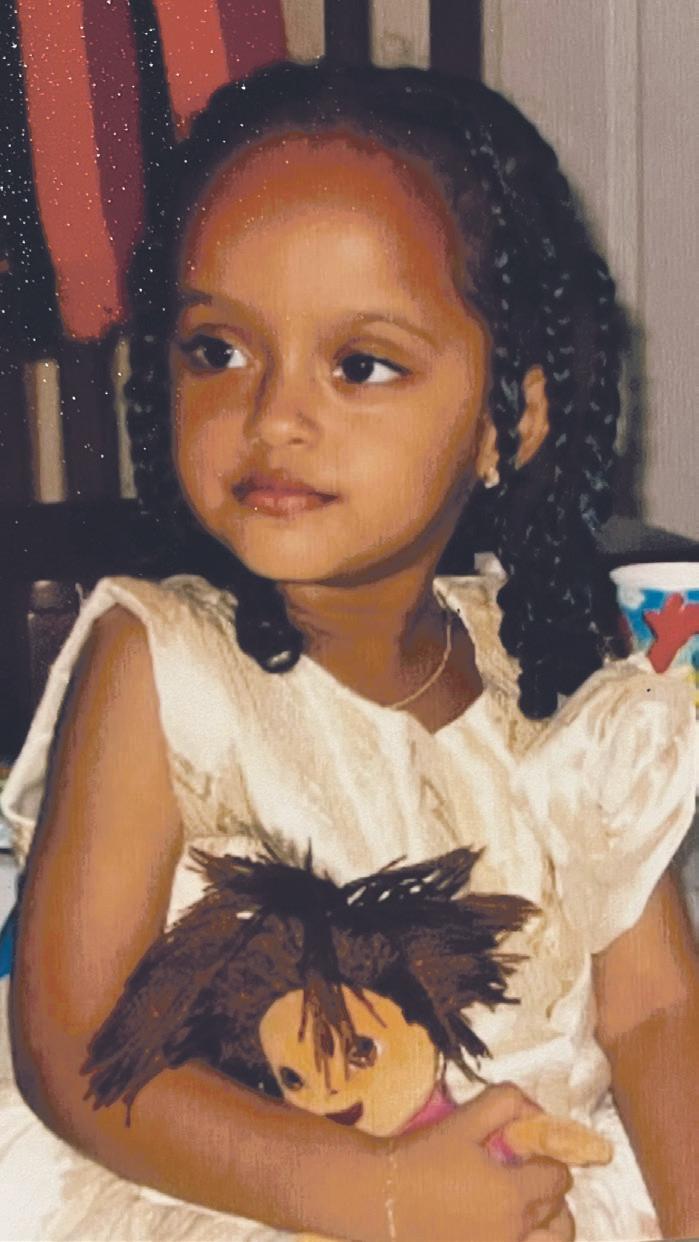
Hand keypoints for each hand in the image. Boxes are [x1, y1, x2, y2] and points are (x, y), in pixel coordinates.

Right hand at [390, 1083, 572, 1241]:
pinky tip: (501, 1226)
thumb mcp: (464, 1119)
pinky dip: (523, 1239)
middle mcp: (514, 1232)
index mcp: (514, 1194)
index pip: (558, 1177)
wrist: (380, 1197)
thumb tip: (536, 1112)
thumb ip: (505, 1103)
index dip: (550, 1158)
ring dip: (547, 1227)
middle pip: (559, 1215)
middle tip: (525, 1176)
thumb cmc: (422, 1157)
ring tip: (523, 1209)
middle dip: (549, 1192)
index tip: (530, 1151)